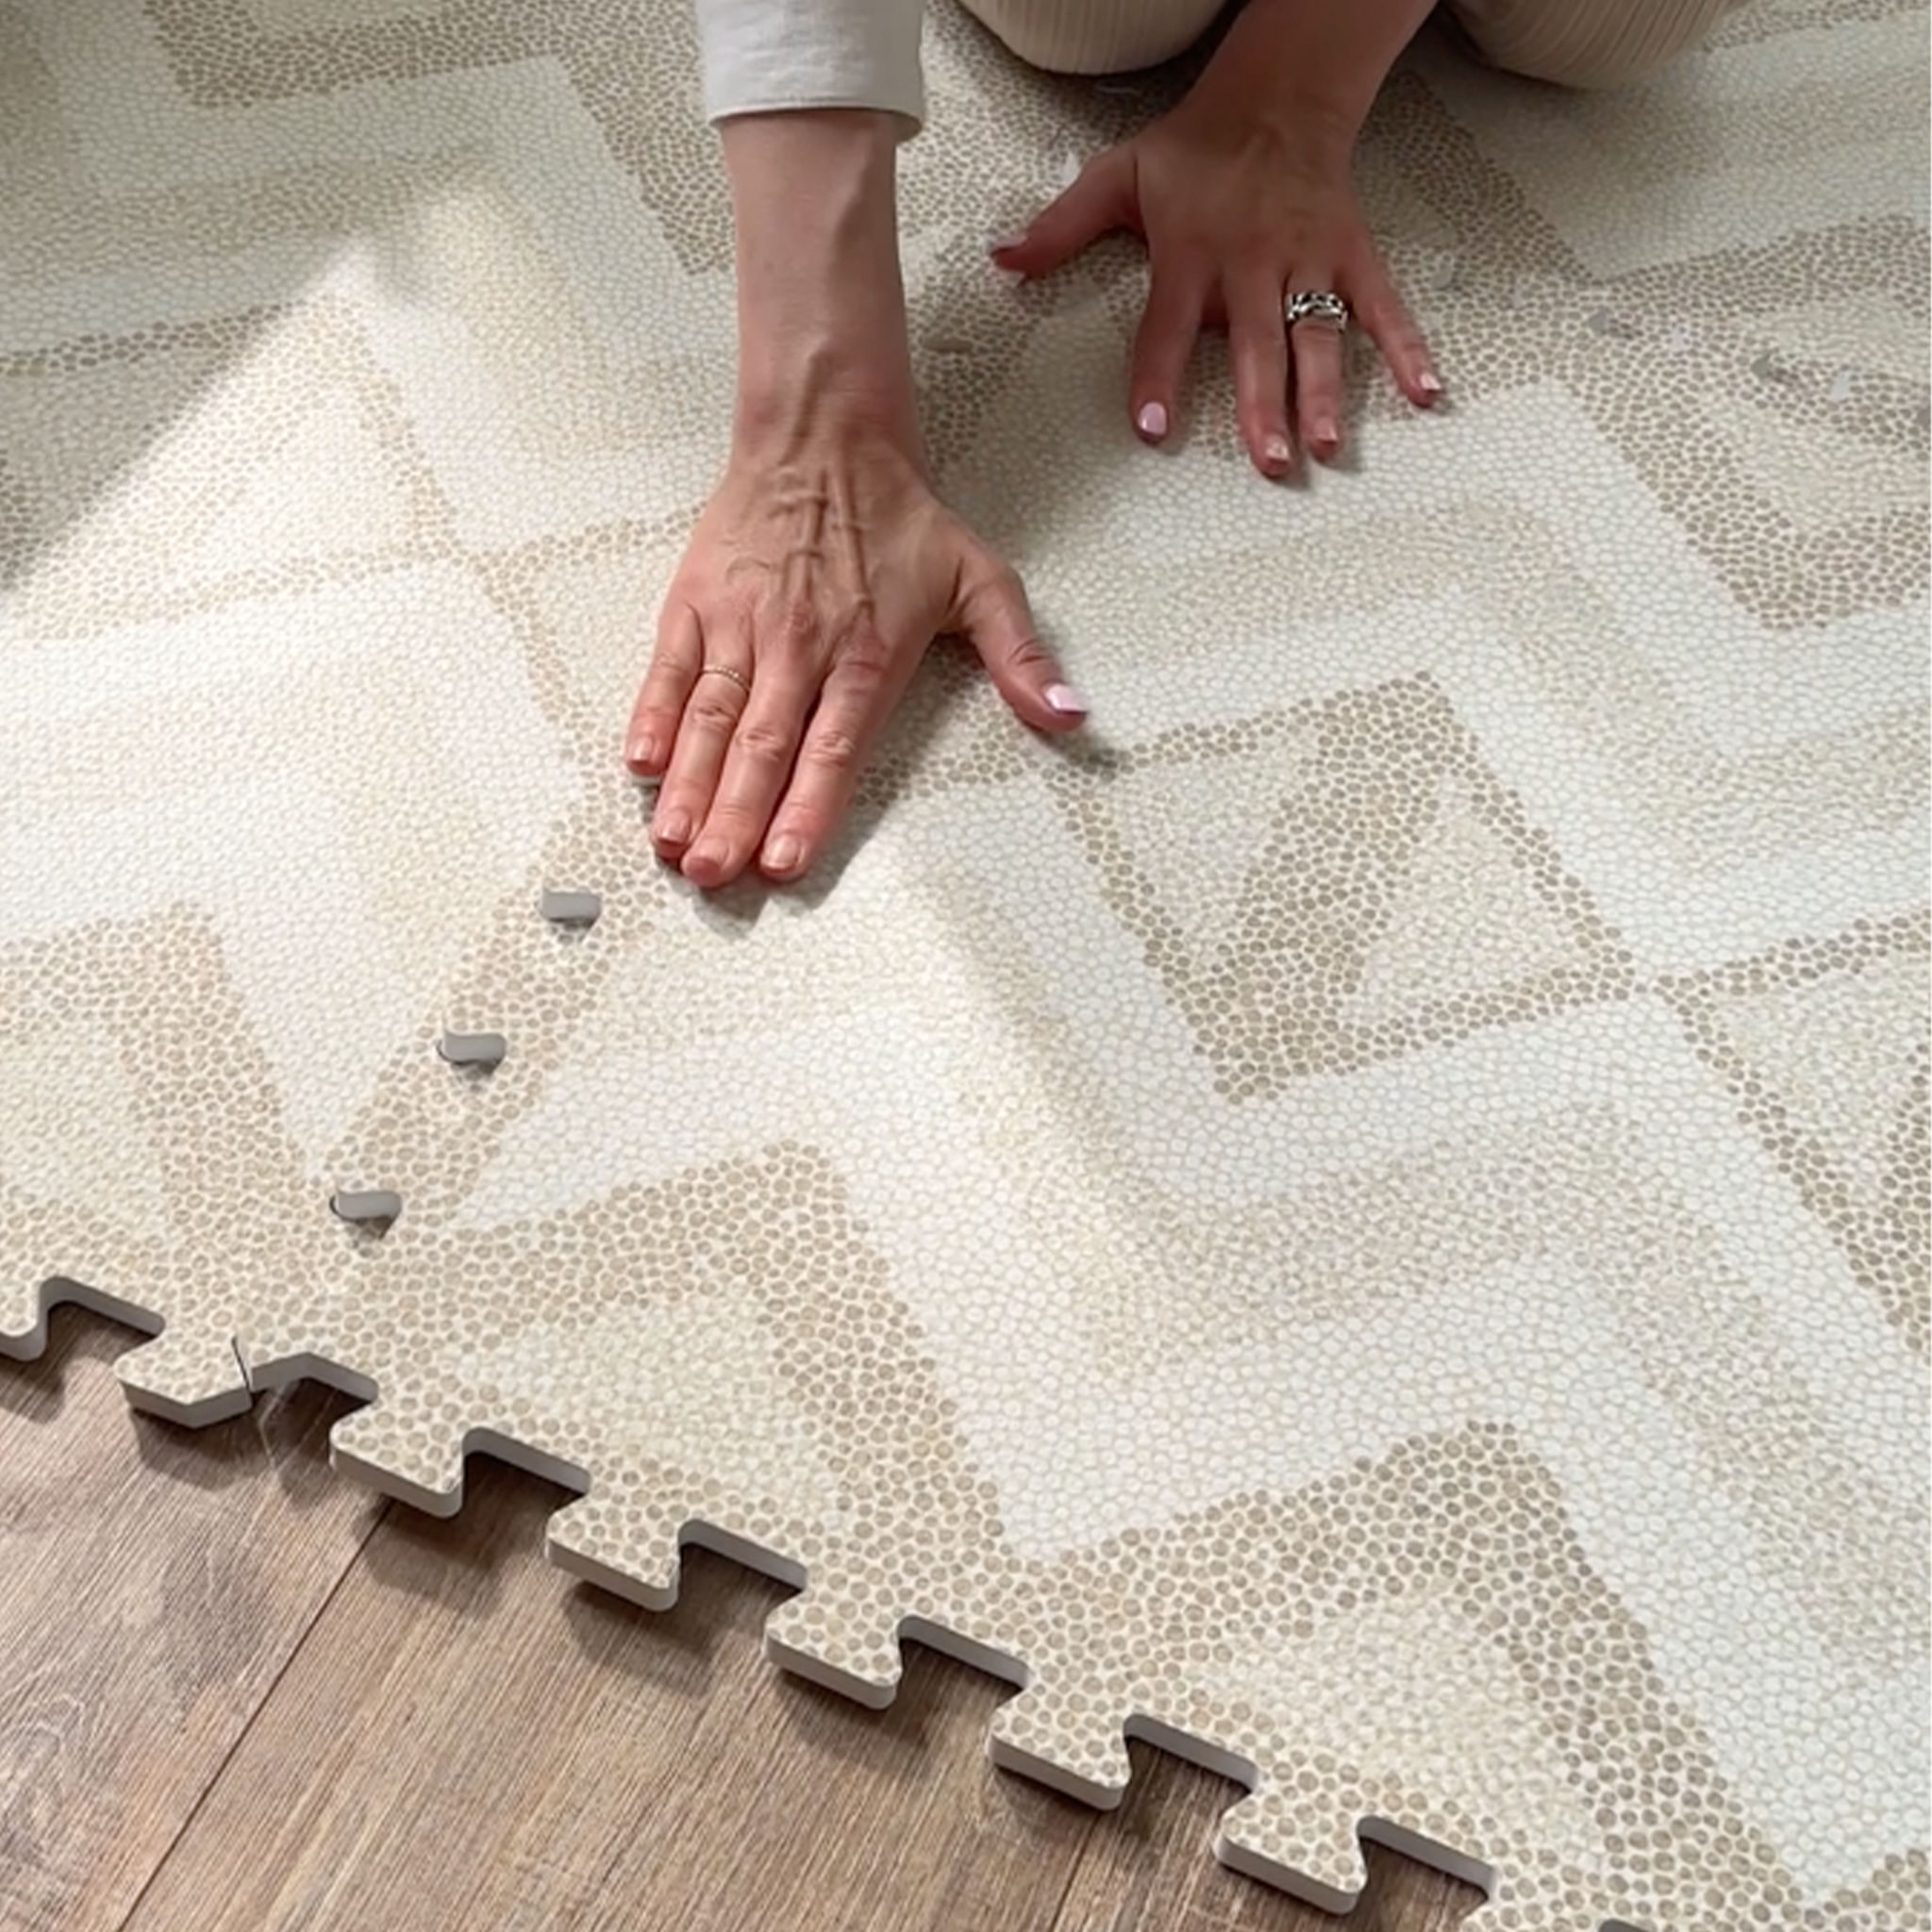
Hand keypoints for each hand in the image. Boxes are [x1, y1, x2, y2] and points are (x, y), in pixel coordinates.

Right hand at [625, 435, 1085, 889]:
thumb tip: (1073, 717)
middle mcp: (798, 646)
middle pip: (762, 746)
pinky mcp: (696, 602)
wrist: (825, 434)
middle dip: (735, 816)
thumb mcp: (982, 580)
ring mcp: (741, 626)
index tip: (783, 861)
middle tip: (713, 876)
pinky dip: (654, 716)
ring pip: (711, 717)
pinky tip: (642, 766)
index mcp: (865, 654)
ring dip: (690, 785)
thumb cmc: (900, 516)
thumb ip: (1022, 657)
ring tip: (673, 843)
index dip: (806, 806)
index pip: (832, 747)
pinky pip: (670, 670)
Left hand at [993, 66, 1437, 476]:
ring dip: (1322, 394)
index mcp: (1192, 252)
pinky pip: (1383, 308)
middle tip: (1267, 460)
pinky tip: (1425, 395)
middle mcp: (1253, 262)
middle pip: (1257, 344)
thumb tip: (1002, 261)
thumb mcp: (1116, 177)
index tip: (1152, 429)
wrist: (1275, 97)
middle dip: (1261, 404)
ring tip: (1323, 445)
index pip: (1169, 325)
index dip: (1158, 376)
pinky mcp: (1351, 257)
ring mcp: (1309, 263)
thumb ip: (1060, 228)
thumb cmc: (1193, 151)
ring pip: (1318, 336)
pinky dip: (1408, 349)